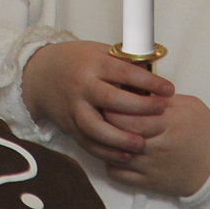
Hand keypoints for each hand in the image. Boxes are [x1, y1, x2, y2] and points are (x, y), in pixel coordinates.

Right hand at [22, 41, 174, 163]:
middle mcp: (82, 86)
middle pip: (112, 100)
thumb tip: (155, 75)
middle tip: (161, 111)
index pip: (124, 72)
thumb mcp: (100, 53)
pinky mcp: (69, 125)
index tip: (168, 89)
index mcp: (94, 64)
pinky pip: (87, 142)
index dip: (149, 81)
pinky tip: (124, 155)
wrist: (41, 74)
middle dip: (140, 108)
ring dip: (120, 138)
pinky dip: (106, 151)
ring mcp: (74, 107)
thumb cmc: (78, 61)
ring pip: (96, 127)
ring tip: (142, 144)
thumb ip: (124, 63)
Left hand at [104, 94, 209, 196]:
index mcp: (170, 123)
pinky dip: (110, 162)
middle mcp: (158, 146)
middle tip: (101, 111)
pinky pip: (118, 174)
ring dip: (104, 141)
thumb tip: (136, 87)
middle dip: (106, 121)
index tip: (109, 97)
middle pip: (121, 133)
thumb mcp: (189, 105)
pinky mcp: (148, 183)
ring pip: (115, 154)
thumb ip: (162, 98)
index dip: (115, 106)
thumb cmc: (202, 130)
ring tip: (102, 129)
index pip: (132, 115)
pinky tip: (112, 151)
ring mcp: (152, 167)